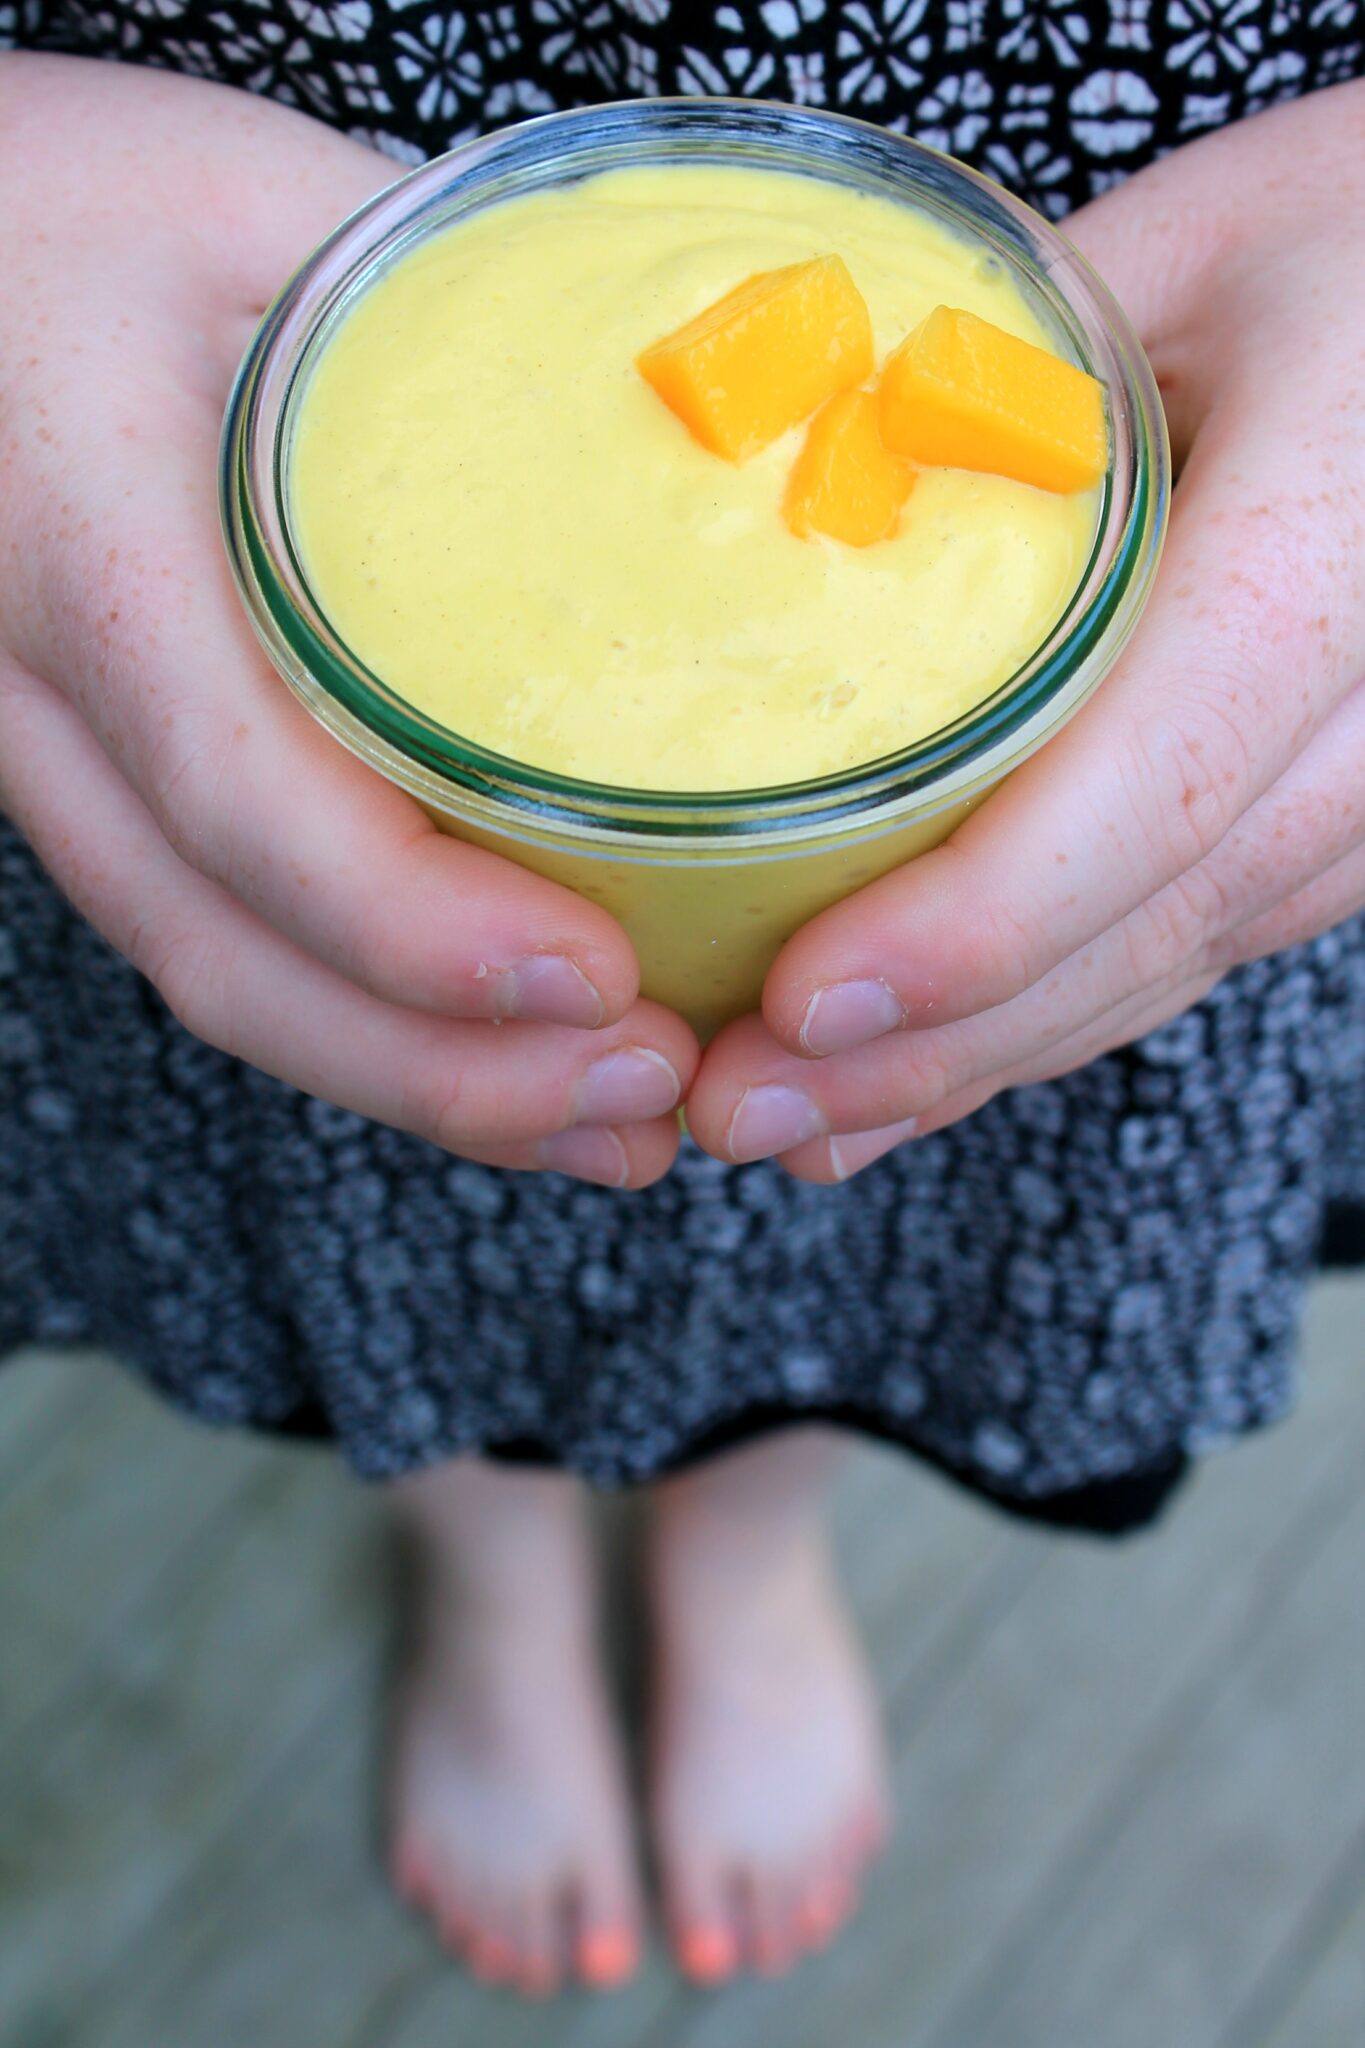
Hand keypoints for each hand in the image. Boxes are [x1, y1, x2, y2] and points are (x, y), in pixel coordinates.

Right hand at [0, 56, 696, 1186]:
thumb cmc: (60, 199)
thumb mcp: (255, 201)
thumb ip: (441, 304)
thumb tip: (686, 397)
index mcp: (85, 544)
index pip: (241, 793)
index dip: (414, 926)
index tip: (598, 975)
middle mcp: (42, 690)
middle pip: (230, 952)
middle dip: (449, 1067)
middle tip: (653, 1093)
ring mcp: (53, 753)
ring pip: (219, 974)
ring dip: (422, 1084)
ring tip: (618, 1121)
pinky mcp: (101, 773)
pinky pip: (221, 932)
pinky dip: (369, 1020)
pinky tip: (506, 1054)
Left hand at [684, 82, 1364, 1181]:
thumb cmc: (1355, 246)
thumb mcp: (1190, 243)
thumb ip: (1010, 366)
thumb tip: (773, 446)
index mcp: (1340, 529)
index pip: (1160, 773)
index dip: (981, 916)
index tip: (799, 997)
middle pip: (1154, 919)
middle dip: (938, 1040)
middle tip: (740, 1104)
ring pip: (1174, 962)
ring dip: (978, 1062)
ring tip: (791, 1121)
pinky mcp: (1346, 814)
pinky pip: (1196, 944)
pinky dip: (1048, 1019)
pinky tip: (917, 1072)